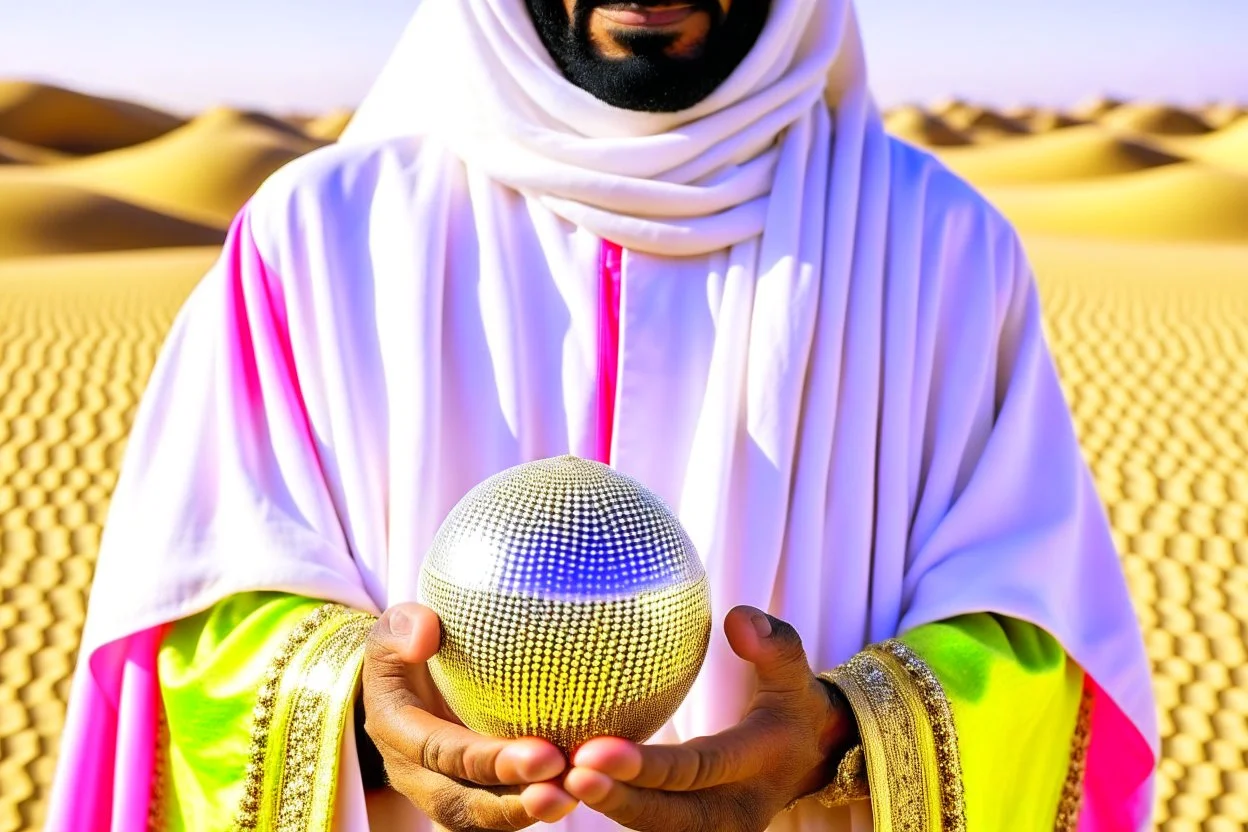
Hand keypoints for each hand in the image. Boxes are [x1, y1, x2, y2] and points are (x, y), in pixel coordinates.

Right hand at [363, 603, 578, 829]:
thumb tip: (425, 639)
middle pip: (466, 801)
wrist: (404, 682)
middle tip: (566, 786)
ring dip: (532, 811)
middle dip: (517, 800)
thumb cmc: (406, 649)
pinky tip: (578, 790)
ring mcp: (445, 789)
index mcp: (396, 730)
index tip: (545, 755)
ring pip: (486, 816)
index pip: (442, 753)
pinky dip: (538, 805)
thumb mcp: (392, 630)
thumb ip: (402, 628)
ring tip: (577, 794)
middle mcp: (417, 774)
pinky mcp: (473, 794)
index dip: (491, 760)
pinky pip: (501, 812)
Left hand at [562, 606, 855, 830]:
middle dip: (616, 798)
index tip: (596, 749)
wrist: (806, 760)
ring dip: (606, 807)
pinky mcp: (686, 830)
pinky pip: (645, 825)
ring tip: (552, 784)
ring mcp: (709, 830)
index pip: (698, 770)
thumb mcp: (796, 675)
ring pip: (651, 828)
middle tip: (568, 772)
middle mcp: (732, 813)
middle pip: (667, 813)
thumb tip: (738, 618)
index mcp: (756, 768)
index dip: (648, 766)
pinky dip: (609, 806)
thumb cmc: (791, 706)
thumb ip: (776, 646)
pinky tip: (560, 786)